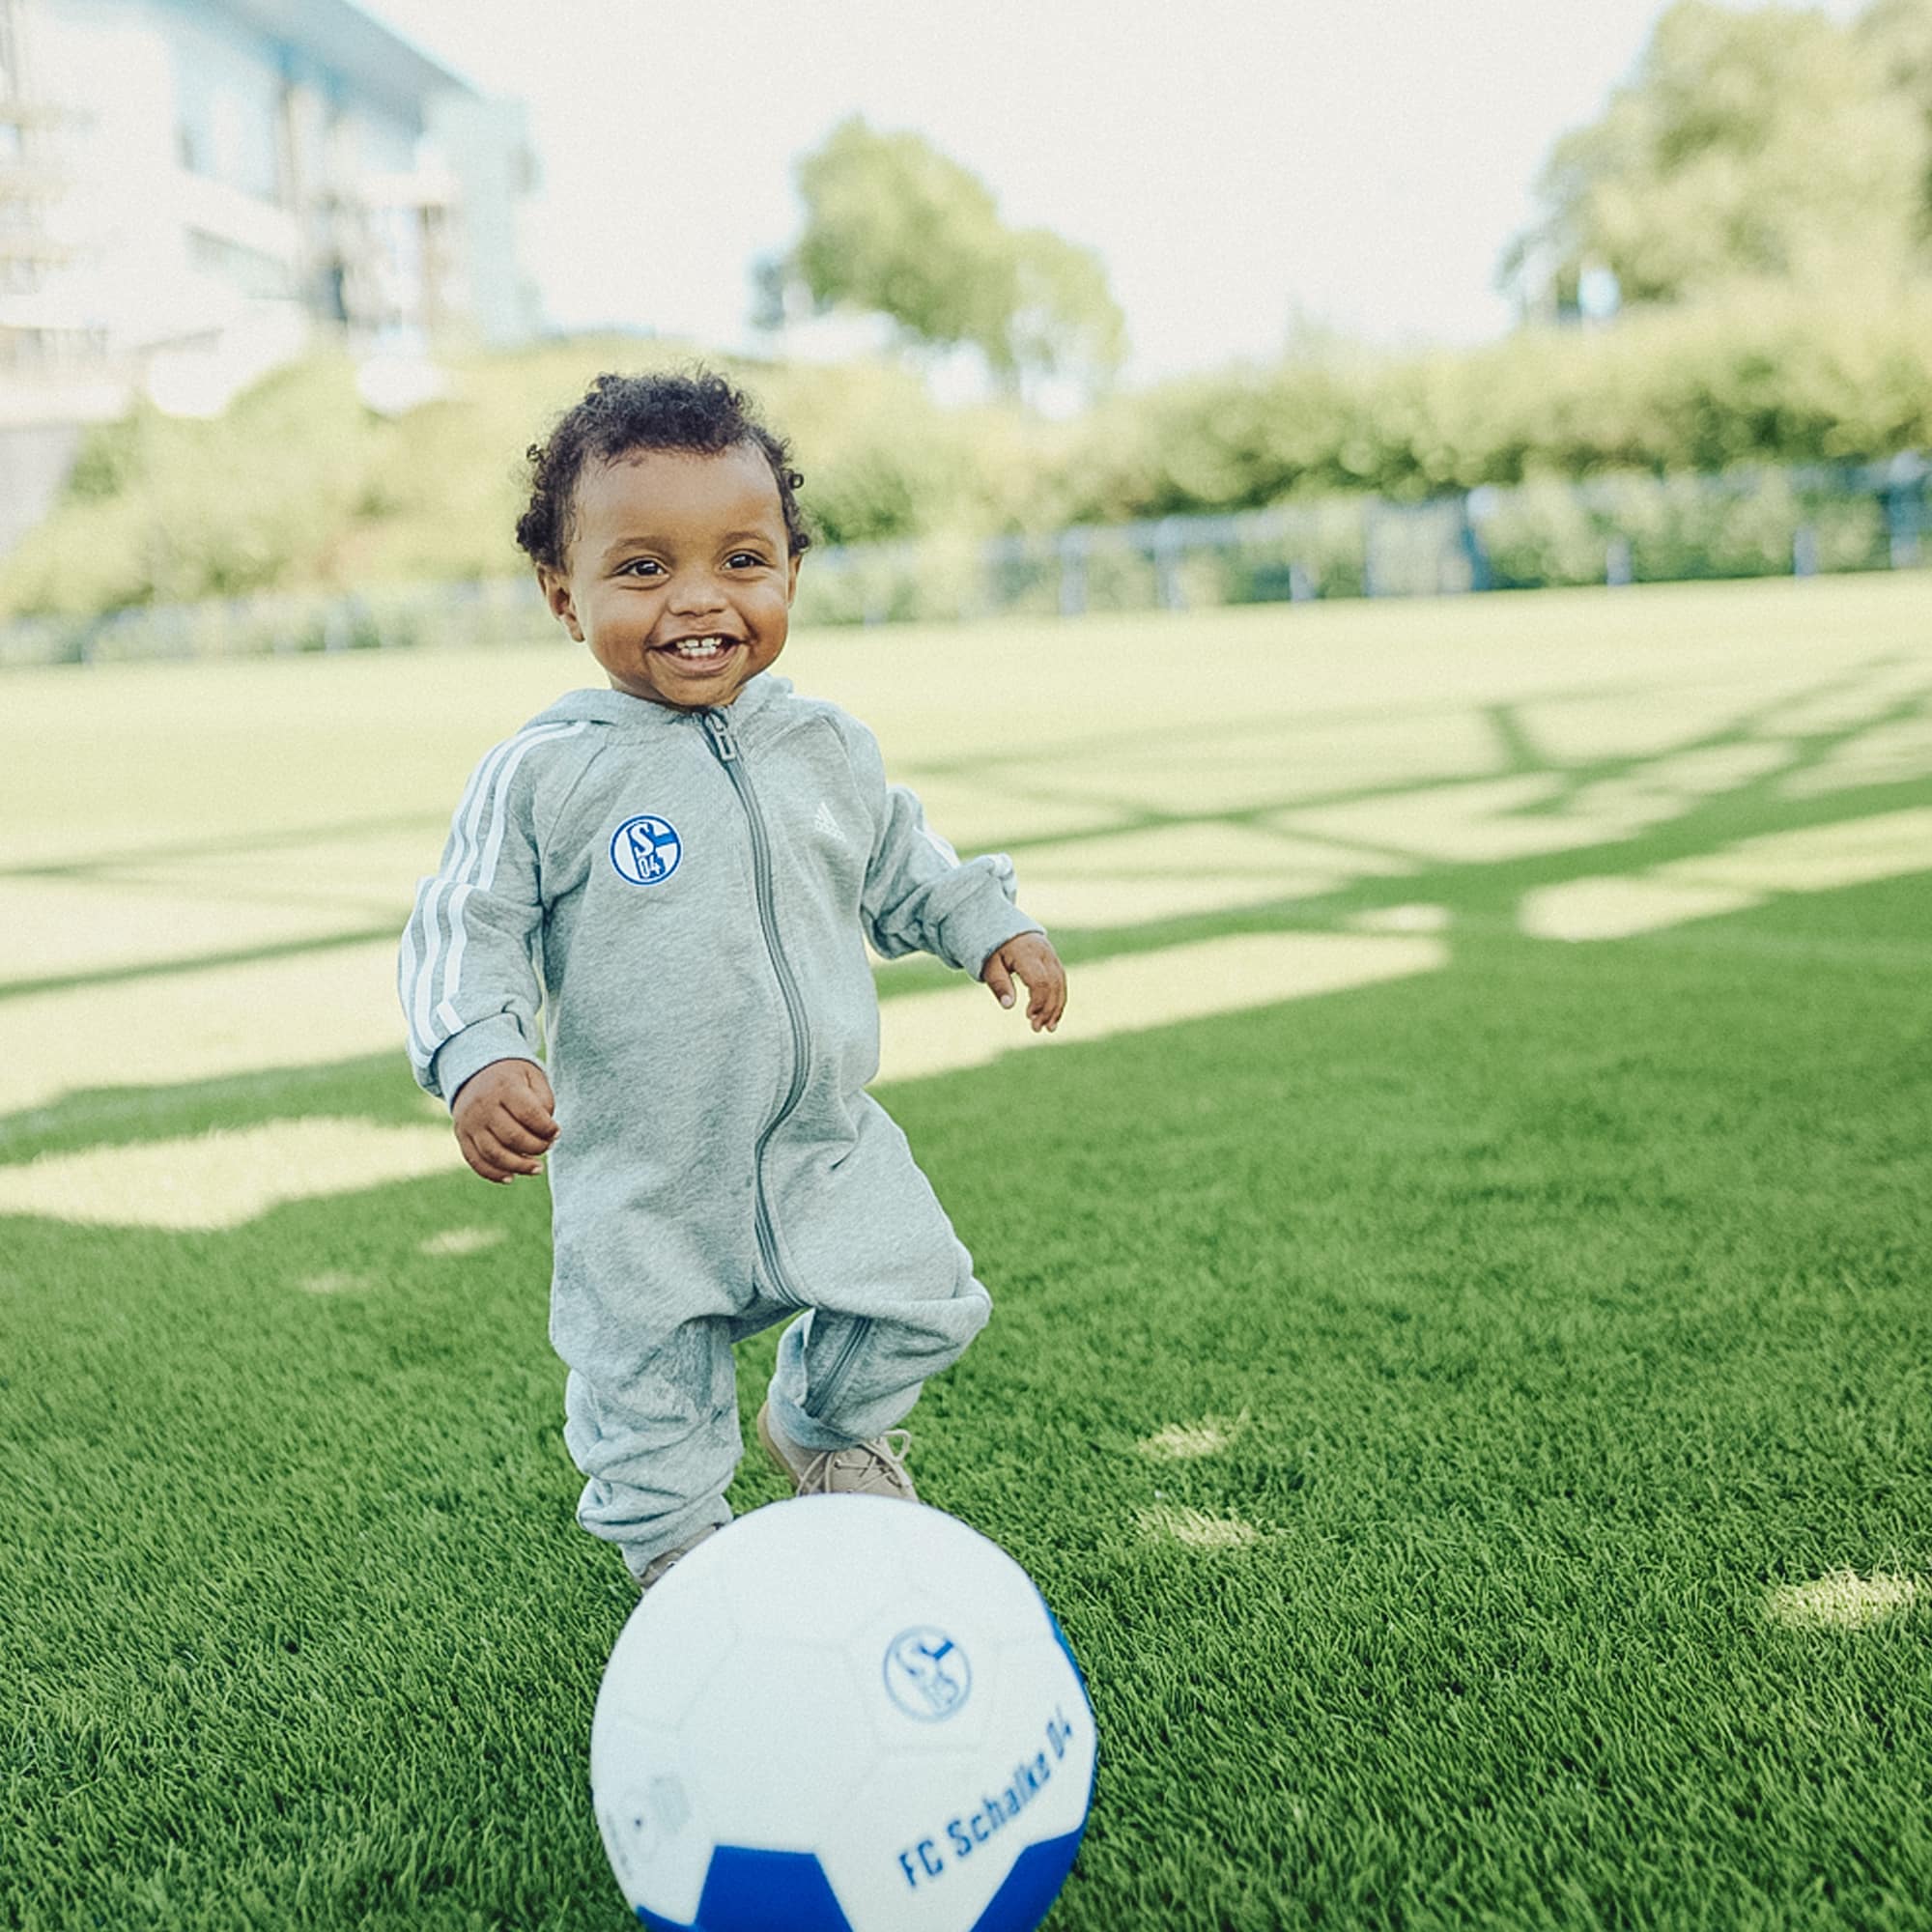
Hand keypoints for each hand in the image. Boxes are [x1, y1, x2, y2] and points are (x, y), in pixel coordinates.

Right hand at [451, 1059, 558, 1182]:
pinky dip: (494, 1173)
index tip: (556, 1132)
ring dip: (519, 1166)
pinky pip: (476, 1161)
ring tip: (537, 1168)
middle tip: (548, 1147)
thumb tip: (546, 1133)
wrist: (475, 1071)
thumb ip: (544, 1101)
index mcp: (504, 1086)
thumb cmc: (513, 1078)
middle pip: (512, 1137)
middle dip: (536, 1147)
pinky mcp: (461, 1135)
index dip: (547, 1128)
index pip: (529, 1114)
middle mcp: (483, 1105)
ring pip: (494, 1154)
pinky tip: (511, 1176)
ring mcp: (469, 1122)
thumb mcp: (533, 1077)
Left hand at [981, 932, 1066, 1032]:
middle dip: (1048, 1009)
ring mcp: (1052, 956)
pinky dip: (1058, 999)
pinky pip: (1061, 982)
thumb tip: (1008, 1005)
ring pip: (1061, 984)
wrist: (1005, 927)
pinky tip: (1053, 1016)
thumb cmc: (995, 949)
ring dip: (1056, 1007)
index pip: (1040, 981)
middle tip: (1037, 1028)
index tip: (1028, 1016)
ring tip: (1049, 1028)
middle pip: (1053, 984)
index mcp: (1027, 953)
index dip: (1038, 1002)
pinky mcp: (1054, 961)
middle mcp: (1044, 953)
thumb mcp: (990, 965)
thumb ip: (999, 984)